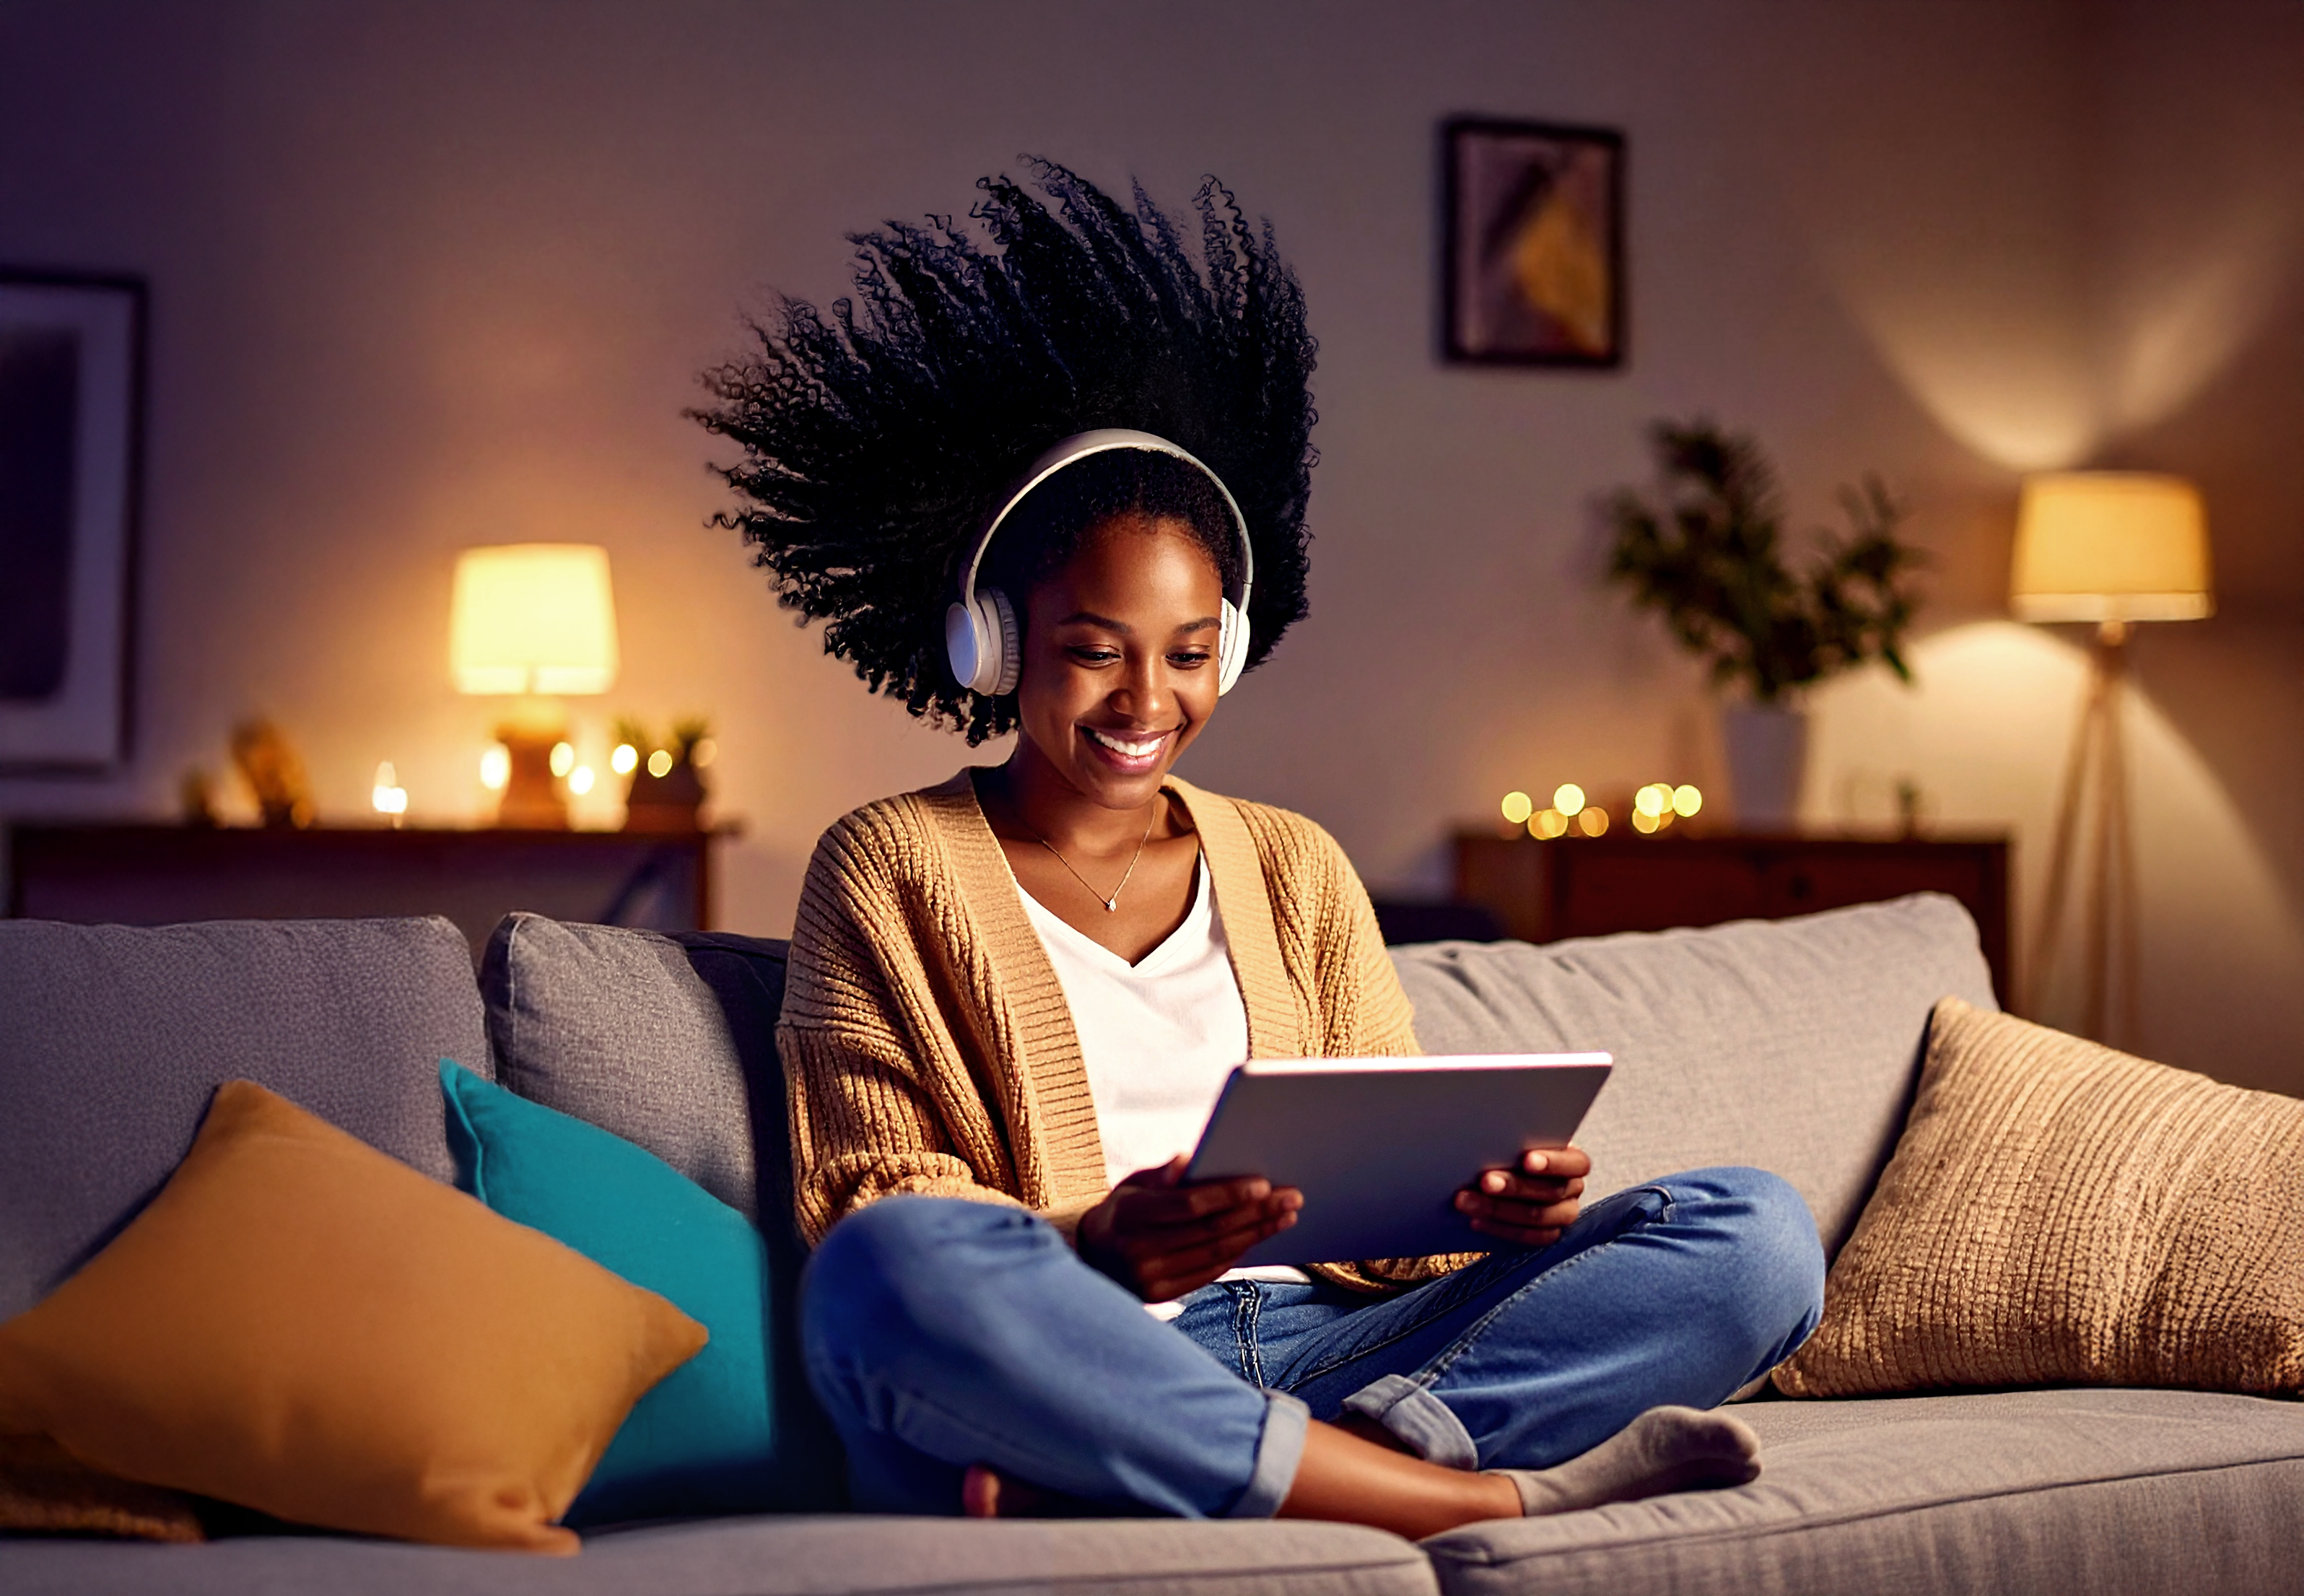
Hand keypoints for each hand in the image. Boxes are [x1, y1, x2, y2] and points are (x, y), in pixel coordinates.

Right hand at [1075, 1156, 1301, 1302]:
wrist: (1092, 1258)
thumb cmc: (1123, 1211)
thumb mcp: (1133, 1185)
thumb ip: (1163, 1174)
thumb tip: (1190, 1160)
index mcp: (1129, 1214)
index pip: (1188, 1205)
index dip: (1228, 1194)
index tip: (1264, 1184)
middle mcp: (1137, 1250)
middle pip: (1210, 1230)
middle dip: (1256, 1213)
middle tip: (1291, 1197)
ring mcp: (1149, 1278)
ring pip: (1216, 1253)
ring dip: (1257, 1233)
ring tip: (1286, 1216)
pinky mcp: (1160, 1295)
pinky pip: (1210, 1272)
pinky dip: (1239, 1253)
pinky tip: (1260, 1236)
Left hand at [1454, 1144, 1590, 1248]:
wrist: (1505, 1180)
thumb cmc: (1511, 1152)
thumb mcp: (1516, 1143)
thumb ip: (1512, 1141)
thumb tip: (1485, 1133)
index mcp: (1574, 1162)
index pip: (1576, 1163)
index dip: (1552, 1163)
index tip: (1526, 1160)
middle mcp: (1572, 1189)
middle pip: (1550, 1191)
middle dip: (1515, 1186)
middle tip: (1484, 1181)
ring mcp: (1562, 1215)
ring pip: (1537, 1216)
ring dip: (1498, 1209)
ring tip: (1467, 1201)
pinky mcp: (1546, 1235)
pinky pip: (1527, 1238)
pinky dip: (1499, 1229)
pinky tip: (1475, 1221)